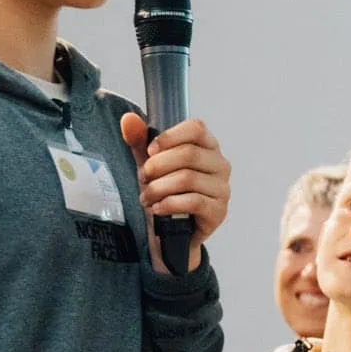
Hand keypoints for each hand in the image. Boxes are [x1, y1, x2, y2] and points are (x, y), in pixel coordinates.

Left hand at [119, 114, 231, 275]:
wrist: (171, 232)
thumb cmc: (165, 192)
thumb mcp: (150, 164)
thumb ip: (140, 141)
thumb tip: (128, 119)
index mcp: (207, 147)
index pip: (196, 128)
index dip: (170, 136)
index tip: (150, 151)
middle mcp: (220, 165)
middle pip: (189, 154)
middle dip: (157, 166)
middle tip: (142, 178)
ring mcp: (222, 188)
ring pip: (188, 178)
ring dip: (159, 188)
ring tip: (146, 197)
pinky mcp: (218, 211)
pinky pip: (193, 201)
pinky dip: (169, 204)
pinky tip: (157, 208)